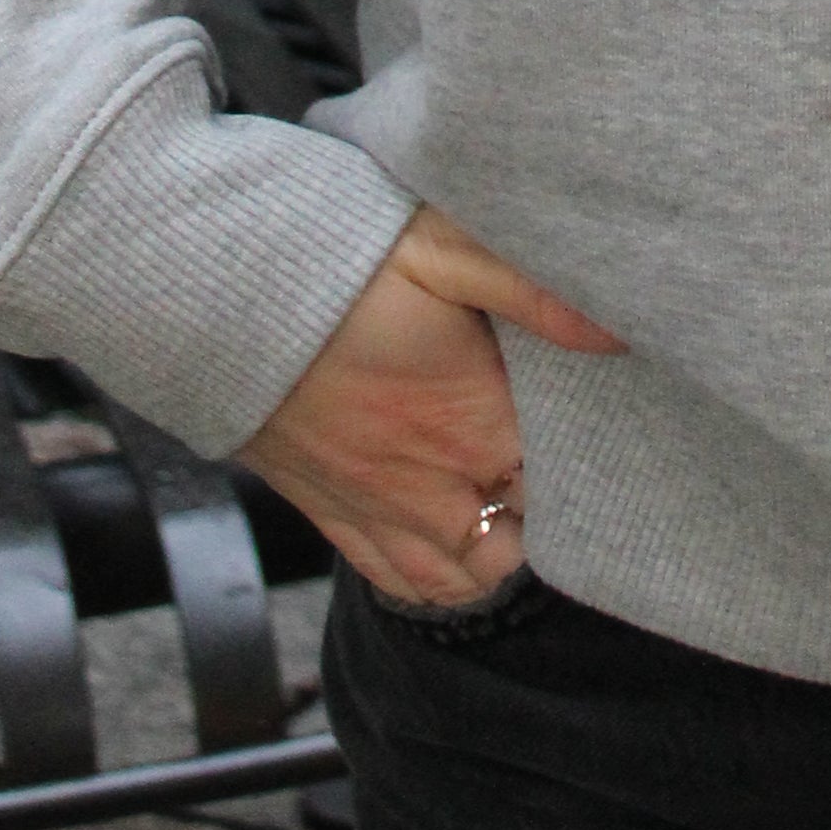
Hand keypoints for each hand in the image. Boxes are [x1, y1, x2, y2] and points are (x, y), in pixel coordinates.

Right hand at [238, 205, 619, 607]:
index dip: (594, 470)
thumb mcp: (441, 248)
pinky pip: (396, 581)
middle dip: (549, 522)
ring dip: (496, 556)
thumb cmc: (333, 264)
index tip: (612, 442)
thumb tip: (618, 330)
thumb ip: (532, 289)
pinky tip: (454, 547)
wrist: (212, 296)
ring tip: (516, 512)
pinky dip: (435, 580)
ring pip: (459, 579)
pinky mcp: (329, 512)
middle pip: (518, 546)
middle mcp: (428, 486)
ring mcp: (374, 509)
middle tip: (568, 474)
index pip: (562, 484)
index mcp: (471, 425)